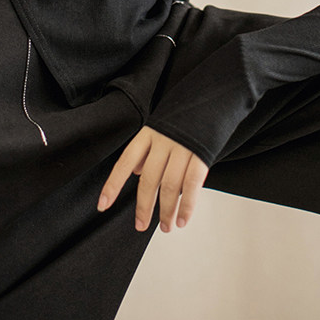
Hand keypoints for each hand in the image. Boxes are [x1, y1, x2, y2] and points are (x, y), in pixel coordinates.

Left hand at [98, 121, 208, 239]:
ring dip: (167, 211)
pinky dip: (187, 206)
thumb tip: (136, 172)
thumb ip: (148, 149)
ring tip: (166, 227)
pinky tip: (183, 219)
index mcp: (149, 133)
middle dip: (144, 207)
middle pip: (148, 180)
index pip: (125, 162)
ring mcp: (182, 147)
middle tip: (141, 225)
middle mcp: (163, 140)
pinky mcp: (201, 153)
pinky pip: (192, 185)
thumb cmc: (188, 112)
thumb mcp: (161, 126)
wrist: (216, 93)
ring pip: (170, 186)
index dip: (113, 185)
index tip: (103, 205)